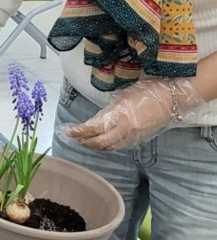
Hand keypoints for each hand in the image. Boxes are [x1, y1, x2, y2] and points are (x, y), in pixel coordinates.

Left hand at [66, 78, 206, 150]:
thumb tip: (96, 120)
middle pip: (100, 142)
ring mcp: (133, 136)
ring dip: (95, 145)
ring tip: (84, 141)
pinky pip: (120, 146)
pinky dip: (108, 146)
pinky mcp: (139, 139)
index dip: (80, 131)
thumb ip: (108, 110)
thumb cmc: (146, 91)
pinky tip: (101, 142)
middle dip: (85, 141)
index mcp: (119, 115)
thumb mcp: (122, 97)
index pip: (94, 127)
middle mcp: (126, 128)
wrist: (172, 98)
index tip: (68, 132)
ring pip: (110, 147)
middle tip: (74, 138)